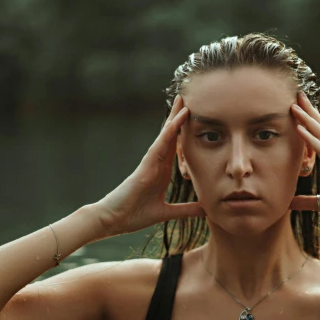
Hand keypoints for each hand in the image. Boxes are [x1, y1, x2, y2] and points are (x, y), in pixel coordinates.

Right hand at [93, 95, 204, 234]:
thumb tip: (205, 209)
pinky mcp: (144, 167)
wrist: (114, 220)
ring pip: (165, 137)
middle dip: (179, 118)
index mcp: (162, 172)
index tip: (197, 120)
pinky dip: (167, 134)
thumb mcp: (166, 213)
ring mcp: (150, 163)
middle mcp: (156, 164)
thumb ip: (185, 210)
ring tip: (183, 102)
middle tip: (189, 99)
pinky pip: (157, 147)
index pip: (176, 149)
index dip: (185, 134)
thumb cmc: (134, 215)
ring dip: (174, 119)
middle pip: (170, 137)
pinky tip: (175, 121)